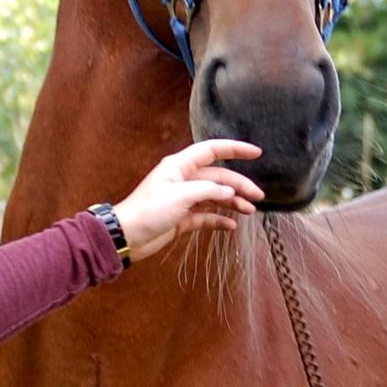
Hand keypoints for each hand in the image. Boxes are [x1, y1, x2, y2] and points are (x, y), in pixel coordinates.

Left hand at [114, 139, 263, 261]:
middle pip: (218, 177)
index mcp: (180, 166)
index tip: (256, 153)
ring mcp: (184, 199)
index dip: (235, 149)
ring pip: (215, 196)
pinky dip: (220, 219)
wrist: (127, 236)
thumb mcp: (180, 196)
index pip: (212, 151)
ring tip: (250, 210)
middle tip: (258, 195)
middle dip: (239, 185)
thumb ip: (208, 190)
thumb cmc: (148, 211)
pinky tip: (232, 225)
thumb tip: (229, 191)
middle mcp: (184, 180)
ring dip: (233, 202)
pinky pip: (207, 215)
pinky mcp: (183, 218)